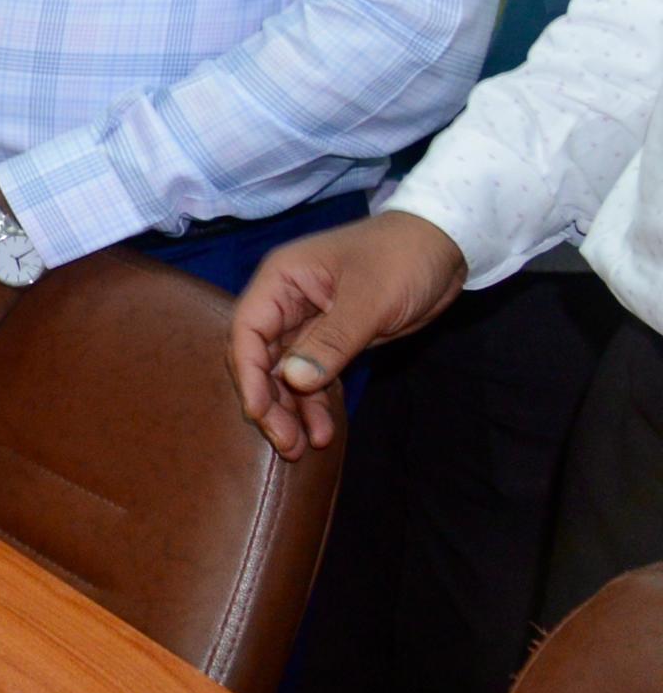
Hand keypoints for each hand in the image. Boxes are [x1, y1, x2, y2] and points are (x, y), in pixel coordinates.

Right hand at [229, 209, 467, 459]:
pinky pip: (314, 376)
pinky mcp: (333, 339)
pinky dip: (315, 403)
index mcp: (282, 281)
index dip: (249, 374)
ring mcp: (308, 322)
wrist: (444, 246)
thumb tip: (294, 382)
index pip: (248, 331)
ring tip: (303, 447)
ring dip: (292, 409)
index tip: (259, 414)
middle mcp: (286, 302)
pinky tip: (323, 430)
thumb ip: (331, 341)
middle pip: (261, 358)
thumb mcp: (370, 300)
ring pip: (286, 373)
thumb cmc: (402, 259)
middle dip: (269, 401)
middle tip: (286, 443)